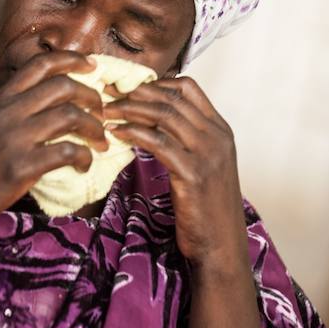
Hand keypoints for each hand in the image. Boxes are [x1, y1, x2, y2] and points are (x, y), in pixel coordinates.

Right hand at [0, 51, 107, 232]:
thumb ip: (11, 108)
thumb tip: (45, 103)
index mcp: (0, 97)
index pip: (41, 64)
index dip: (72, 59)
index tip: (93, 65)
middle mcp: (8, 111)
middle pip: (63, 86)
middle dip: (92, 97)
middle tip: (102, 112)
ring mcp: (15, 138)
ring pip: (71, 116)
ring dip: (95, 128)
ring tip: (101, 140)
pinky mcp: (22, 166)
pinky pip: (67, 152)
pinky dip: (84, 157)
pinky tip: (84, 165)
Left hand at [104, 78, 246, 266]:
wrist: (222, 244)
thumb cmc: (206, 206)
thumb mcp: (202, 163)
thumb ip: (185, 139)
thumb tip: (151, 119)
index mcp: (220, 129)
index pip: (188, 88)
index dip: (155, 83)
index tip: (128, 87)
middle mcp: (217, 136)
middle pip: (172, 99)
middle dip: (135, 93)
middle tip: (108, 93)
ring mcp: (207, 154)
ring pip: (164, 116)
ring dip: (129, 110)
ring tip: (106, 111)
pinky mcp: (193, 174)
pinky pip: (158, 142)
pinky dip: (134, 133)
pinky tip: (116, 133)